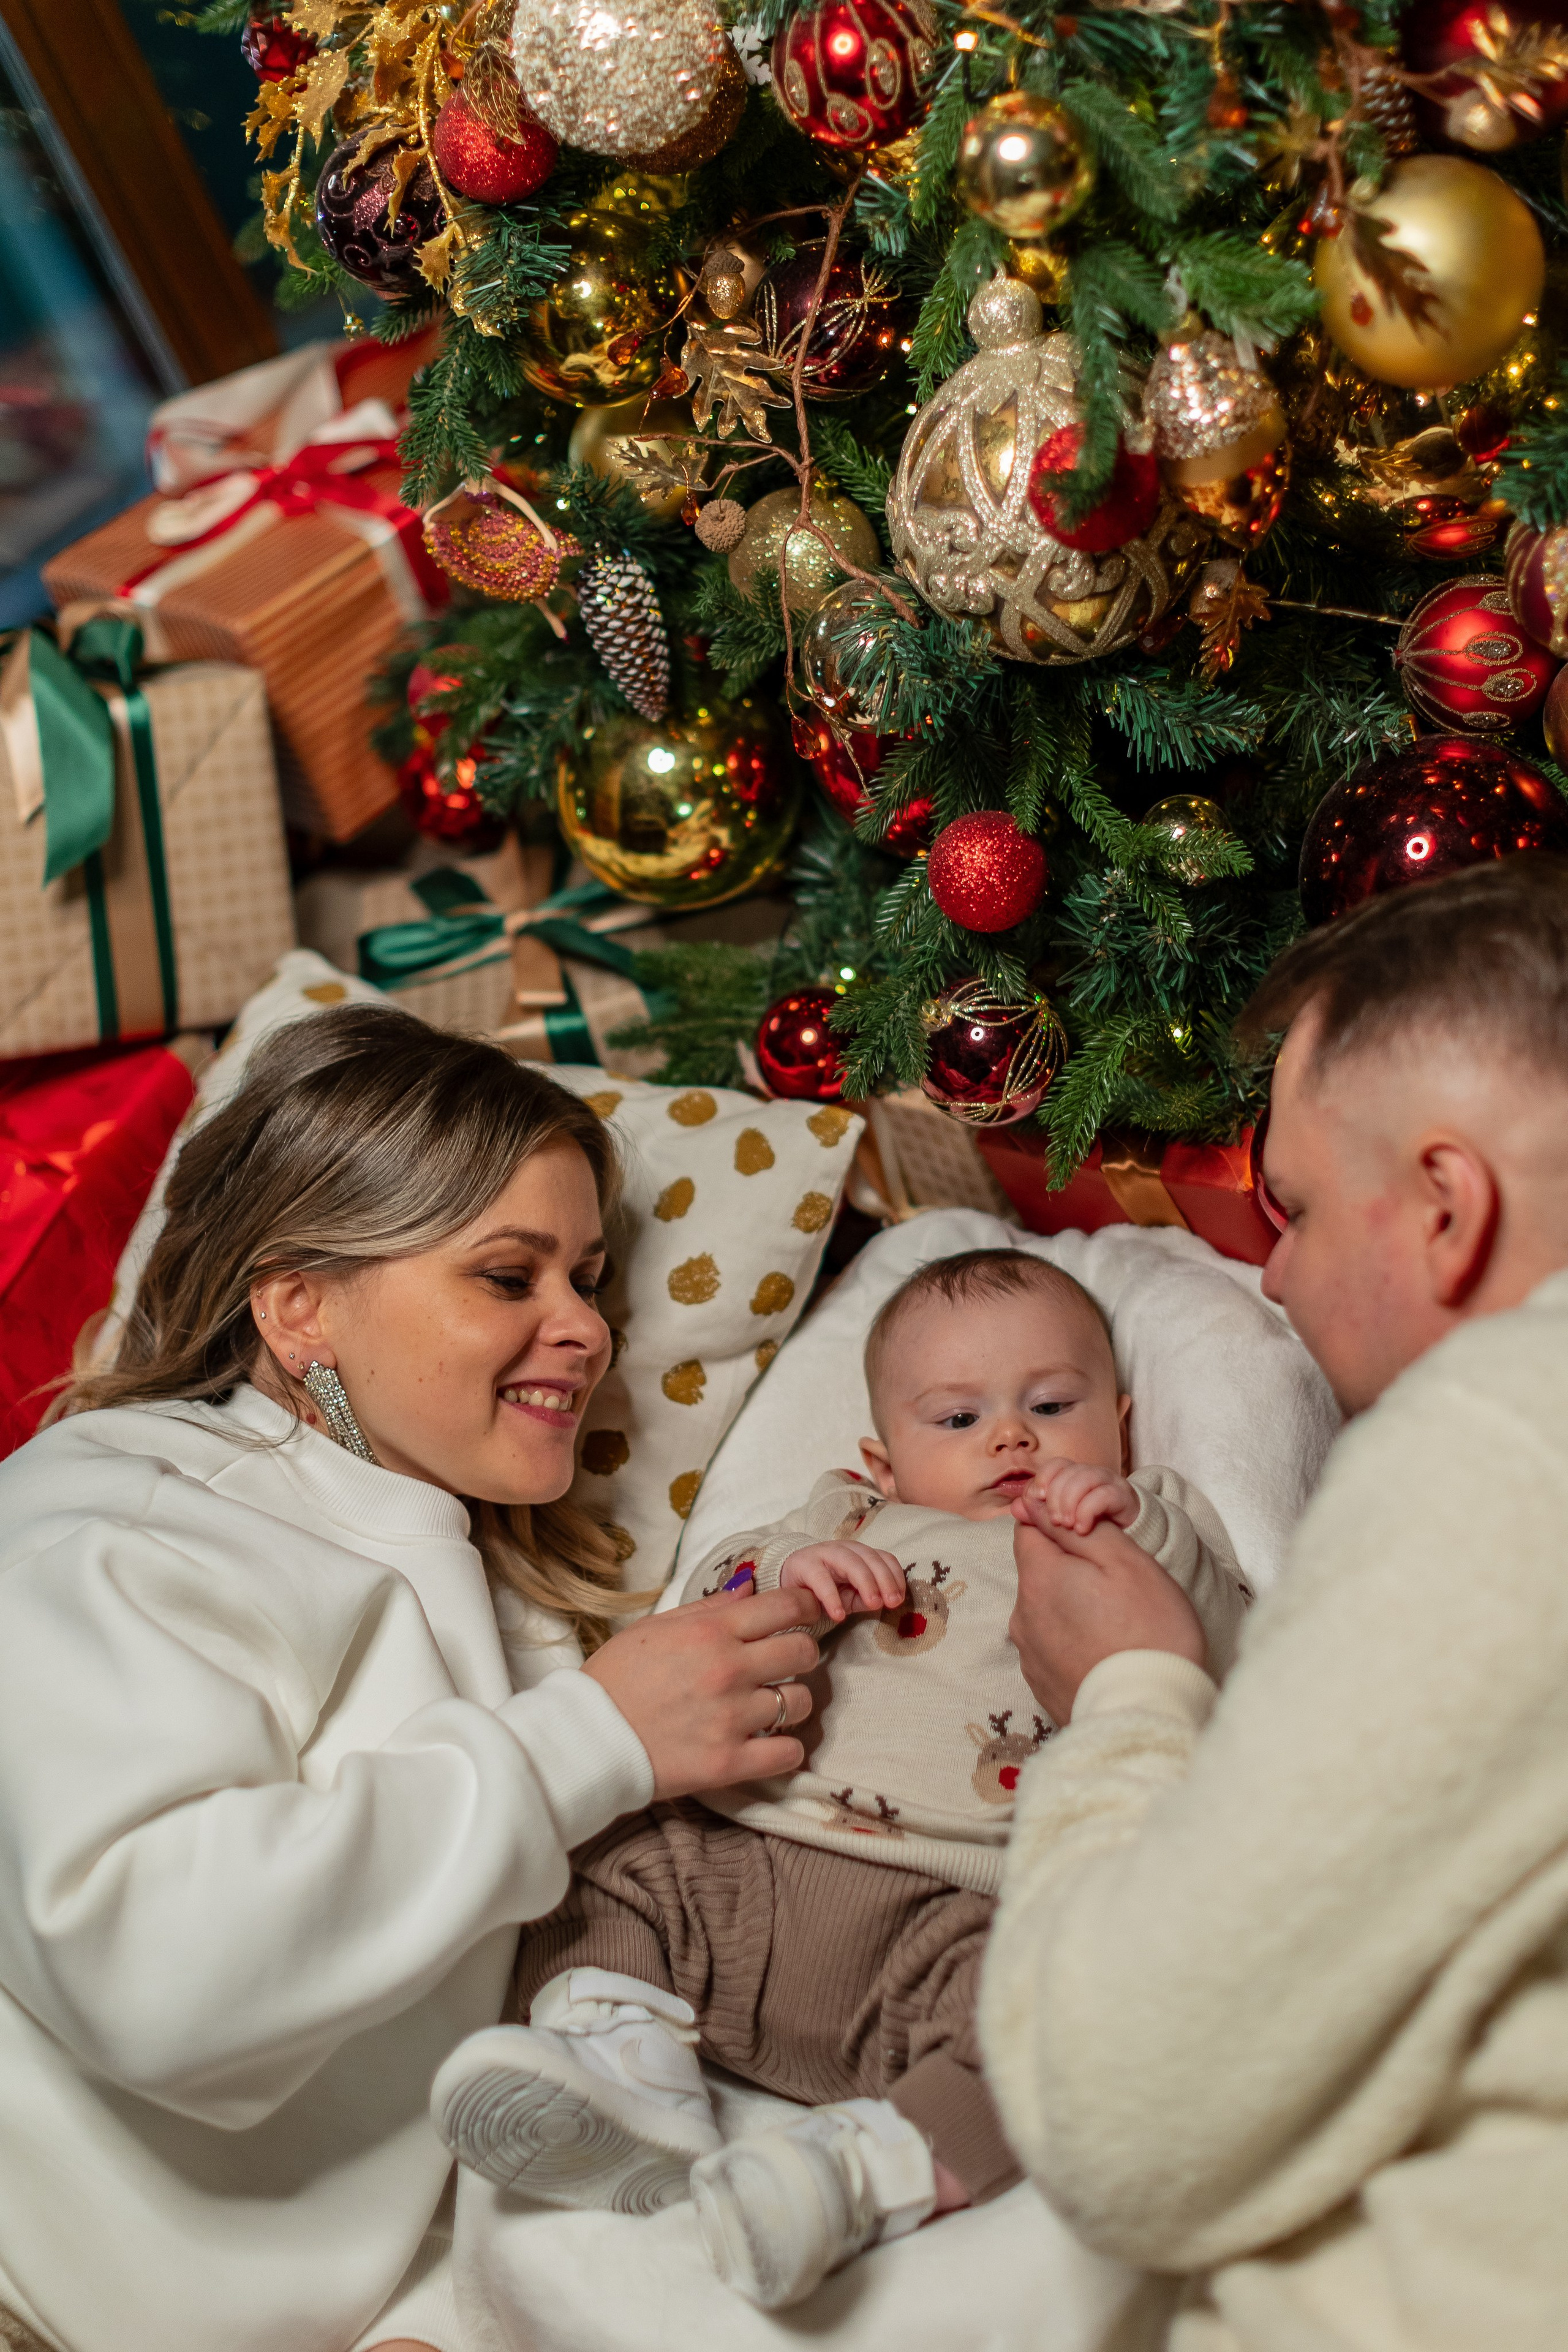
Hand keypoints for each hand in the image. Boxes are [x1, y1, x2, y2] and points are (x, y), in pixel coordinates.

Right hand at [583, 1586, 821, 1798]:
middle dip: (801, 1653)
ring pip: (801, 1702)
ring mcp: (731, 1718)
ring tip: (768, 1707)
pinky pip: (789, 1754)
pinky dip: (785, 1750)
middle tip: (783, 1663)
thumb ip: (708, 1608)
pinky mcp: (728, 1763)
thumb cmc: (616, 1679)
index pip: (785, 1605)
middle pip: (804, 1650)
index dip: (807, 1605)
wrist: (586, 1739)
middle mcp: (727, 1670)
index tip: (810, 1611)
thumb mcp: (655, 1628)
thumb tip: (749, 1588)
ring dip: (791, 1703)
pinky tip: (767, 1744)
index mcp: (710, 1632)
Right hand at [780, 1541, 904, 1623]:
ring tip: (873, 1605)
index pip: (884, 1558)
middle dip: (885, 1580)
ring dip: (866, 1583)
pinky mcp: (805, 1564)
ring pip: (850, 1562)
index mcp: (860, 1553)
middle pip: (871, 1558)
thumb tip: (887, 1602)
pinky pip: (821, 1579)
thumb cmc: (824, 1588)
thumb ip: (867, 1598)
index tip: (900, 1599)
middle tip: (892, 1603)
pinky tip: (839, 1615)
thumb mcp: (850, 1595)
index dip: (896, 1577)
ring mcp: (824, 1553)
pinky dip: (832, 1597)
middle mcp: (845, 1549)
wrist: (788, 1581)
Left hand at [1008, 1499, 1205, 1725]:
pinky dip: (1074, 1644)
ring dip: (1072, 1609)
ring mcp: (1029, 1655)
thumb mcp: (1124, 1562)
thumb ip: (1078, 1528)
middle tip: (1117, 1589)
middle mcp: (1022, 1616)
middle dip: (1070, 1571)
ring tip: (1116, 1626)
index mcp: (1038, 1578)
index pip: (1030, 1529)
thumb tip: (1036, 1503)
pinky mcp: (1041, 1685)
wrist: (1149, 1715)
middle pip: (1039, 1573)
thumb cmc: (1148, 1631)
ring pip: (1046, 1611)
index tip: (1093, 1540)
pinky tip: (1105, 1654)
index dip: (1060, 1526)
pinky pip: (1053, 1648)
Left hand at [1029, 1457, 1139, 1536]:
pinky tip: (1081, 1529)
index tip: (1037, 1498)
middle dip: (1055, 1495)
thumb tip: (1016, 1506)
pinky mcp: (1123, 1496)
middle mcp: (1090, 1475)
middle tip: (1054, 1520)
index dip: (1043, 1478)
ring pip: (1083, 1478)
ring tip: (1067, 1526)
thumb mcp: (1061, 1521)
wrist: (1129, 1536)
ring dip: (1070, 1502)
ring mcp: (1108, 1482)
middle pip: (1067, 1471)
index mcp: (1074, 1477)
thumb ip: (1039, 1514)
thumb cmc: (1089, 1527)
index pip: (1055, 1465)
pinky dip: (1088, 1511)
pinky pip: (1103, 1494)